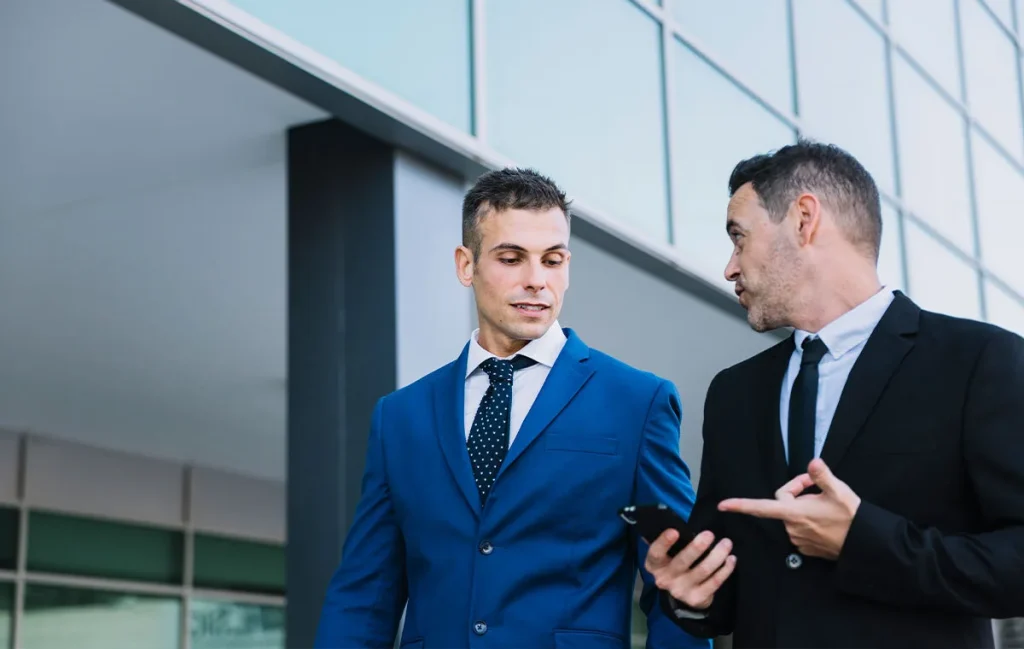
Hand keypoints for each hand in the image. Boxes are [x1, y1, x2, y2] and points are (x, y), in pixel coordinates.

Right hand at [644, 528, 736, 609]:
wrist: (681, 593)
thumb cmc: (673, 562)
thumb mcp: (665, 553)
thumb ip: (667, 540)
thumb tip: (670, 520)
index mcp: (654, 565)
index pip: (655, 553)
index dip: (664, 542)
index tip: (674, 531)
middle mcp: (665, 579)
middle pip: (682, 562)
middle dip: (697, 547)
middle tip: (710, 534)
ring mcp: (681, 591)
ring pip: (703, 571)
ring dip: (717, 555)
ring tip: (727, 543)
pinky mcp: (697, 598)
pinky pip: (715, 582)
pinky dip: (725, 570)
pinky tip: (731, 559)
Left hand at [717, 458, 860, 559]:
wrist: (866, 546)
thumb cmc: (852, 518)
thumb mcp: (839, 491)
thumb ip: (821, 476)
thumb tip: (812, 463)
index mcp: (794, 513)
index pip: (761, 507)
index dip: (741, 505)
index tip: (723, 505)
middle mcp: (792, 528)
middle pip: (782, 503)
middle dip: (796, 492)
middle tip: (814, 485)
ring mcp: (799, 540)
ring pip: (792, 516)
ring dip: (803, 507)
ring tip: (824, 504)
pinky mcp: (807, 549)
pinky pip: (801, 529)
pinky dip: (808, 522)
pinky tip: (826, 520)